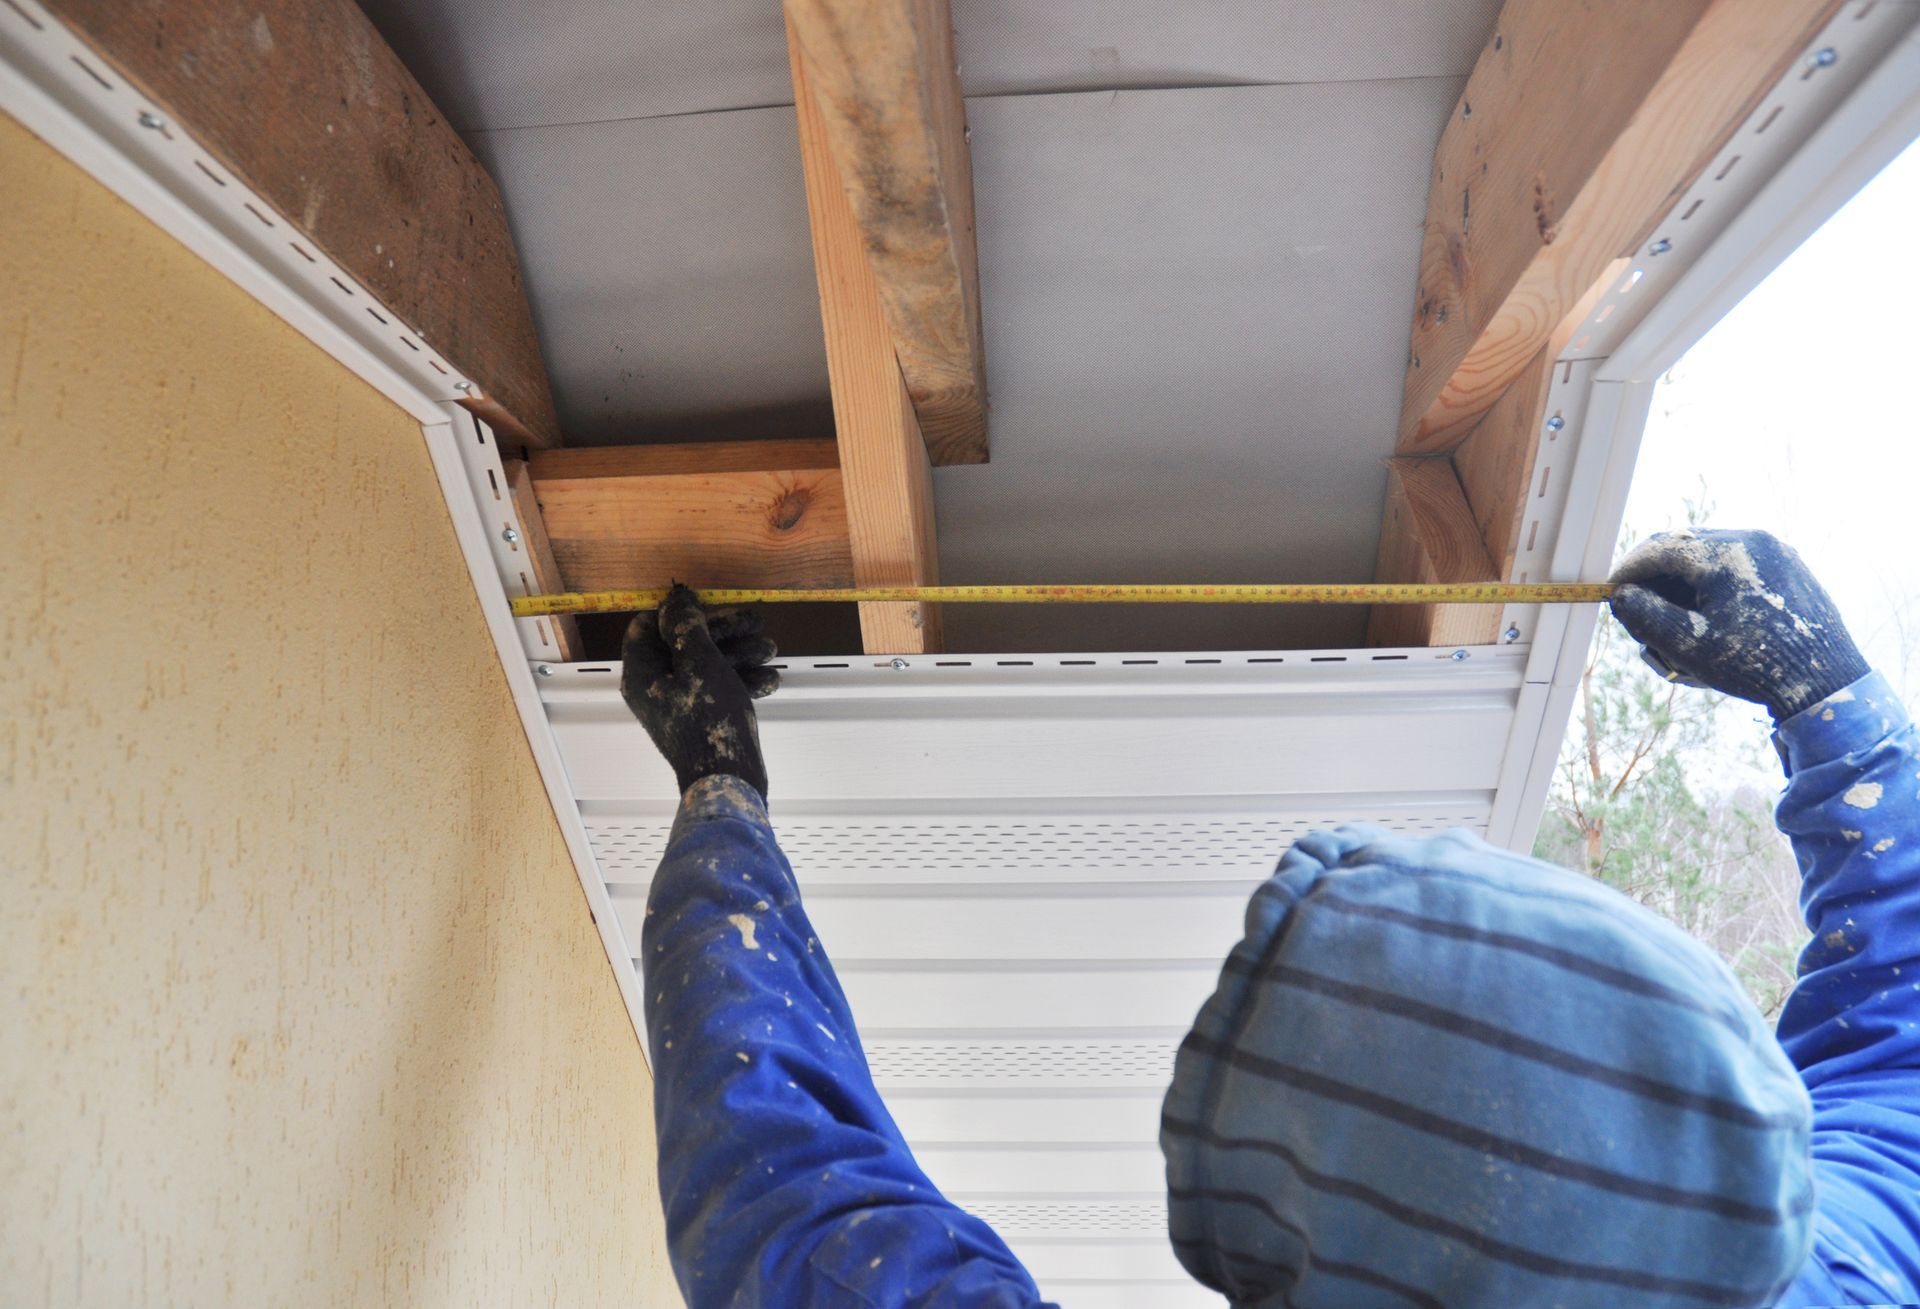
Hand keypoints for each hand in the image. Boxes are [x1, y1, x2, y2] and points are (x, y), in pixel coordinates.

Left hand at [621, 585, 778, 798]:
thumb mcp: (700, 663)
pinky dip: (740, 680)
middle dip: (723, 632)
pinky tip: (769, 680)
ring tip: (771, 650)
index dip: (678, 612)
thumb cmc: (709, 721)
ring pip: (706, 665)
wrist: (728, 780)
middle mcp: (655, 686)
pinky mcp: (700, 718)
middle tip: (756, 623)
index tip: (710, 605)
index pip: (647, 626)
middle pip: (684, 643)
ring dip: (739, 654)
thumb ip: (685, 626)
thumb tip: (677, 597)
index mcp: (642, 672)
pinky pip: (717, 689)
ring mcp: (678, 704)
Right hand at [1608, 528, 1866, 719]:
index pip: (1660, 547)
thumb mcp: (1689, 643)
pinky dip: (1713, 589)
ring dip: (1684, 587)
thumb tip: (1621, 596)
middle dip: (1656, 582)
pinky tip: (1710, 621)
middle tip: (1641, 613)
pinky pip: (1737, 570)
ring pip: (1710, 560)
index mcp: (1727, 552)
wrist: (1827, 683)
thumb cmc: (1755, 663)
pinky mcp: (1789, 570)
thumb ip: (1645, 614)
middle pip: (1685, 550)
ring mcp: (1776, 553)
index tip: (1611, 593)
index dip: (1629, 570)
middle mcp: (1753, 541)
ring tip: (1677, 626)